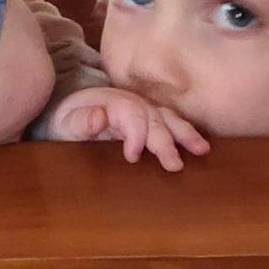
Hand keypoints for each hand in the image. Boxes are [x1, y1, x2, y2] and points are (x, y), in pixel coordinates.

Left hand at [45, 85, 208, 171]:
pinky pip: (170, 124)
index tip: (131, 156)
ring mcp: (143, 111)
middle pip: (154, 118)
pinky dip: (185, 133)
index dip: (135, 134)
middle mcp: (133, 104)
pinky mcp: (148, 121)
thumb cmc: (67, 120)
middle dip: (166, 140)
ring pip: (168, 119)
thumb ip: (80, 121)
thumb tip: (99, 117)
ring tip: (202, 150)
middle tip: (175, 165)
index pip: (131, 115)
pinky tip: (199, 147)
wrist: (69, 112)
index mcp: (113, 103)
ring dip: (185, 134)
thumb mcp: (65, 122)